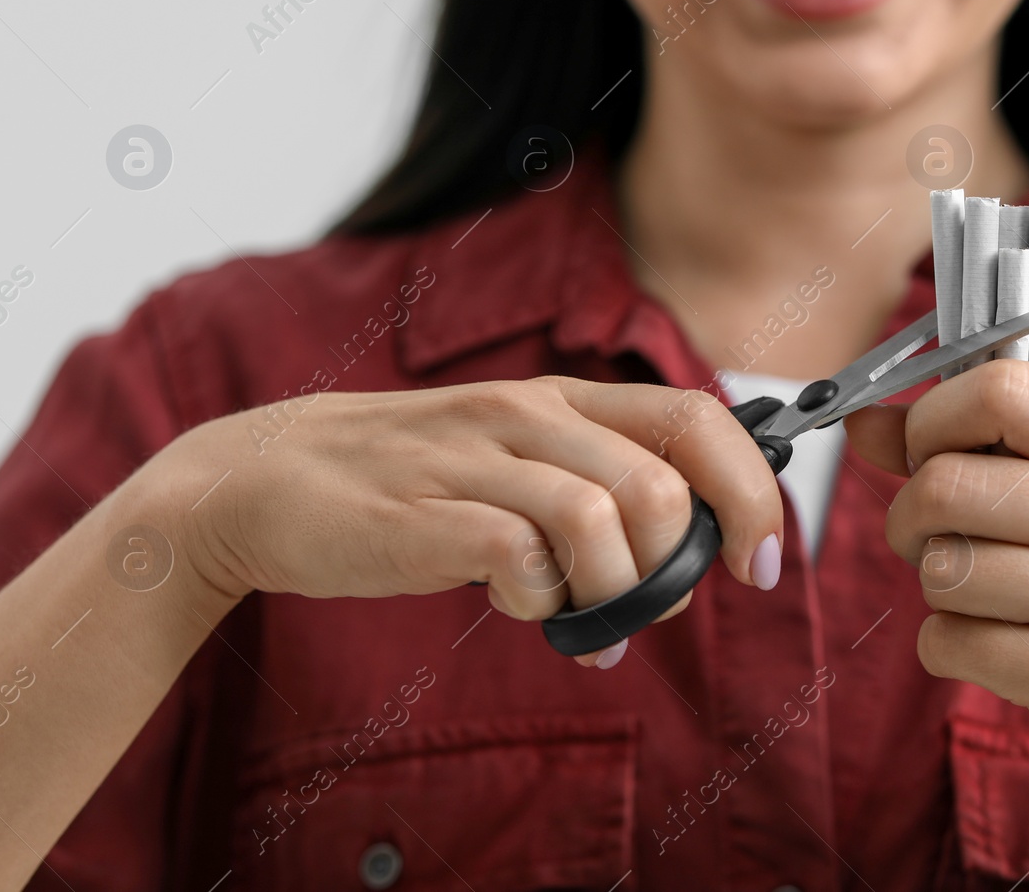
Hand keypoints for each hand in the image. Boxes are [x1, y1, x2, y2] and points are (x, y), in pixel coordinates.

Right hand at [155, 377, 783, 663]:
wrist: (267, 479)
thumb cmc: (410, 483)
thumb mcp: (513, 459)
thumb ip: (593, 488)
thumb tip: (685, 558)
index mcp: (561, 399)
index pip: (695, 417)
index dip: (750, 491)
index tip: (761, 562)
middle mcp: (528, 414)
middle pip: (660, 486)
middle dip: (676, 570)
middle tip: (645, 613)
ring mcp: (475, 459)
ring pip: (604, 520)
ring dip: (614, 596)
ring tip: (584, 627)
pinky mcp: (425, 512)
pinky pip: (523, 556)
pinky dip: (541, 600)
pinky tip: (518, 608)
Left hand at [844, 359, 1028, 810]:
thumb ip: (963, 448)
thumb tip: (861, 422)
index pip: (1003, 390)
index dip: (932, 420)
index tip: (926, 452)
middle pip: (949, 483)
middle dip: (910, 517)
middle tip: (932, 539)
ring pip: (943, 566)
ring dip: (936, 588)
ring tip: (985, 598)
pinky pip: (948, 639)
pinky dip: (946, 646)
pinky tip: (999, 651)